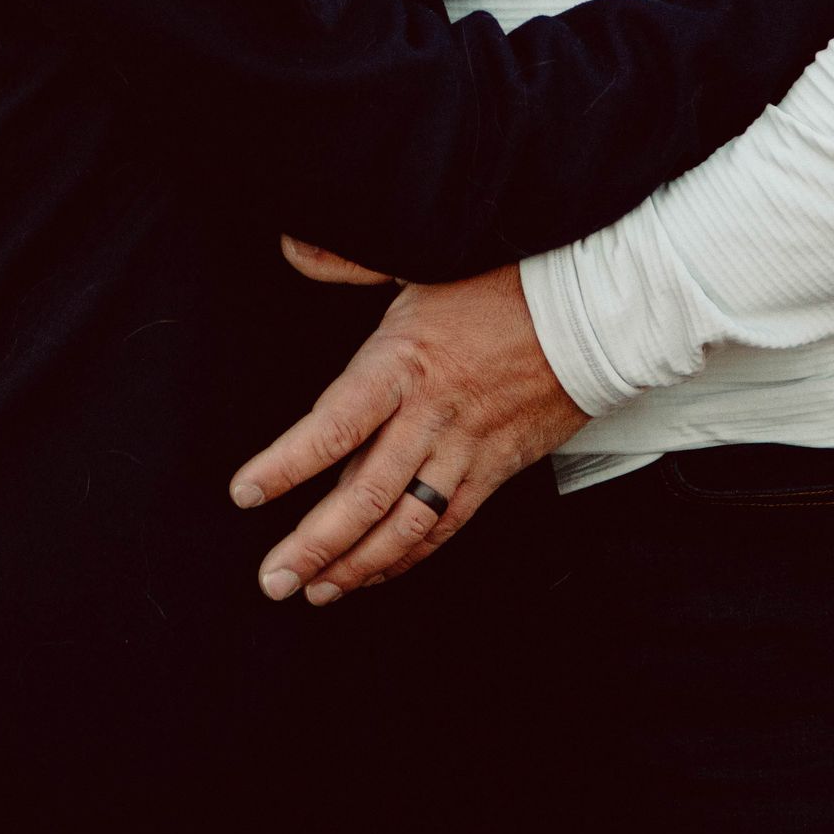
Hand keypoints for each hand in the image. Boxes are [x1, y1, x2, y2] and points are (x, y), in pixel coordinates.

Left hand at [230, 260, 586, 603]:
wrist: (588, 313)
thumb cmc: (501, 284)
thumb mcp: (418, 261)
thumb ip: (347, 260)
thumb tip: (291, 244)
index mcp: (403, 363)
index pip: (333, 425)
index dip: (286, 465)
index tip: (245, 493)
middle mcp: (430, 417)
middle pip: (364, 495)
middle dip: (313, 544)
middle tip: (272, 577)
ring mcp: (464, 451)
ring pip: (404, 525)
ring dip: (356, 565)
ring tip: (314, 589)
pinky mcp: (495, 472)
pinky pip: (446, 527)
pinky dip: (408, 557)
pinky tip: (377, 571)